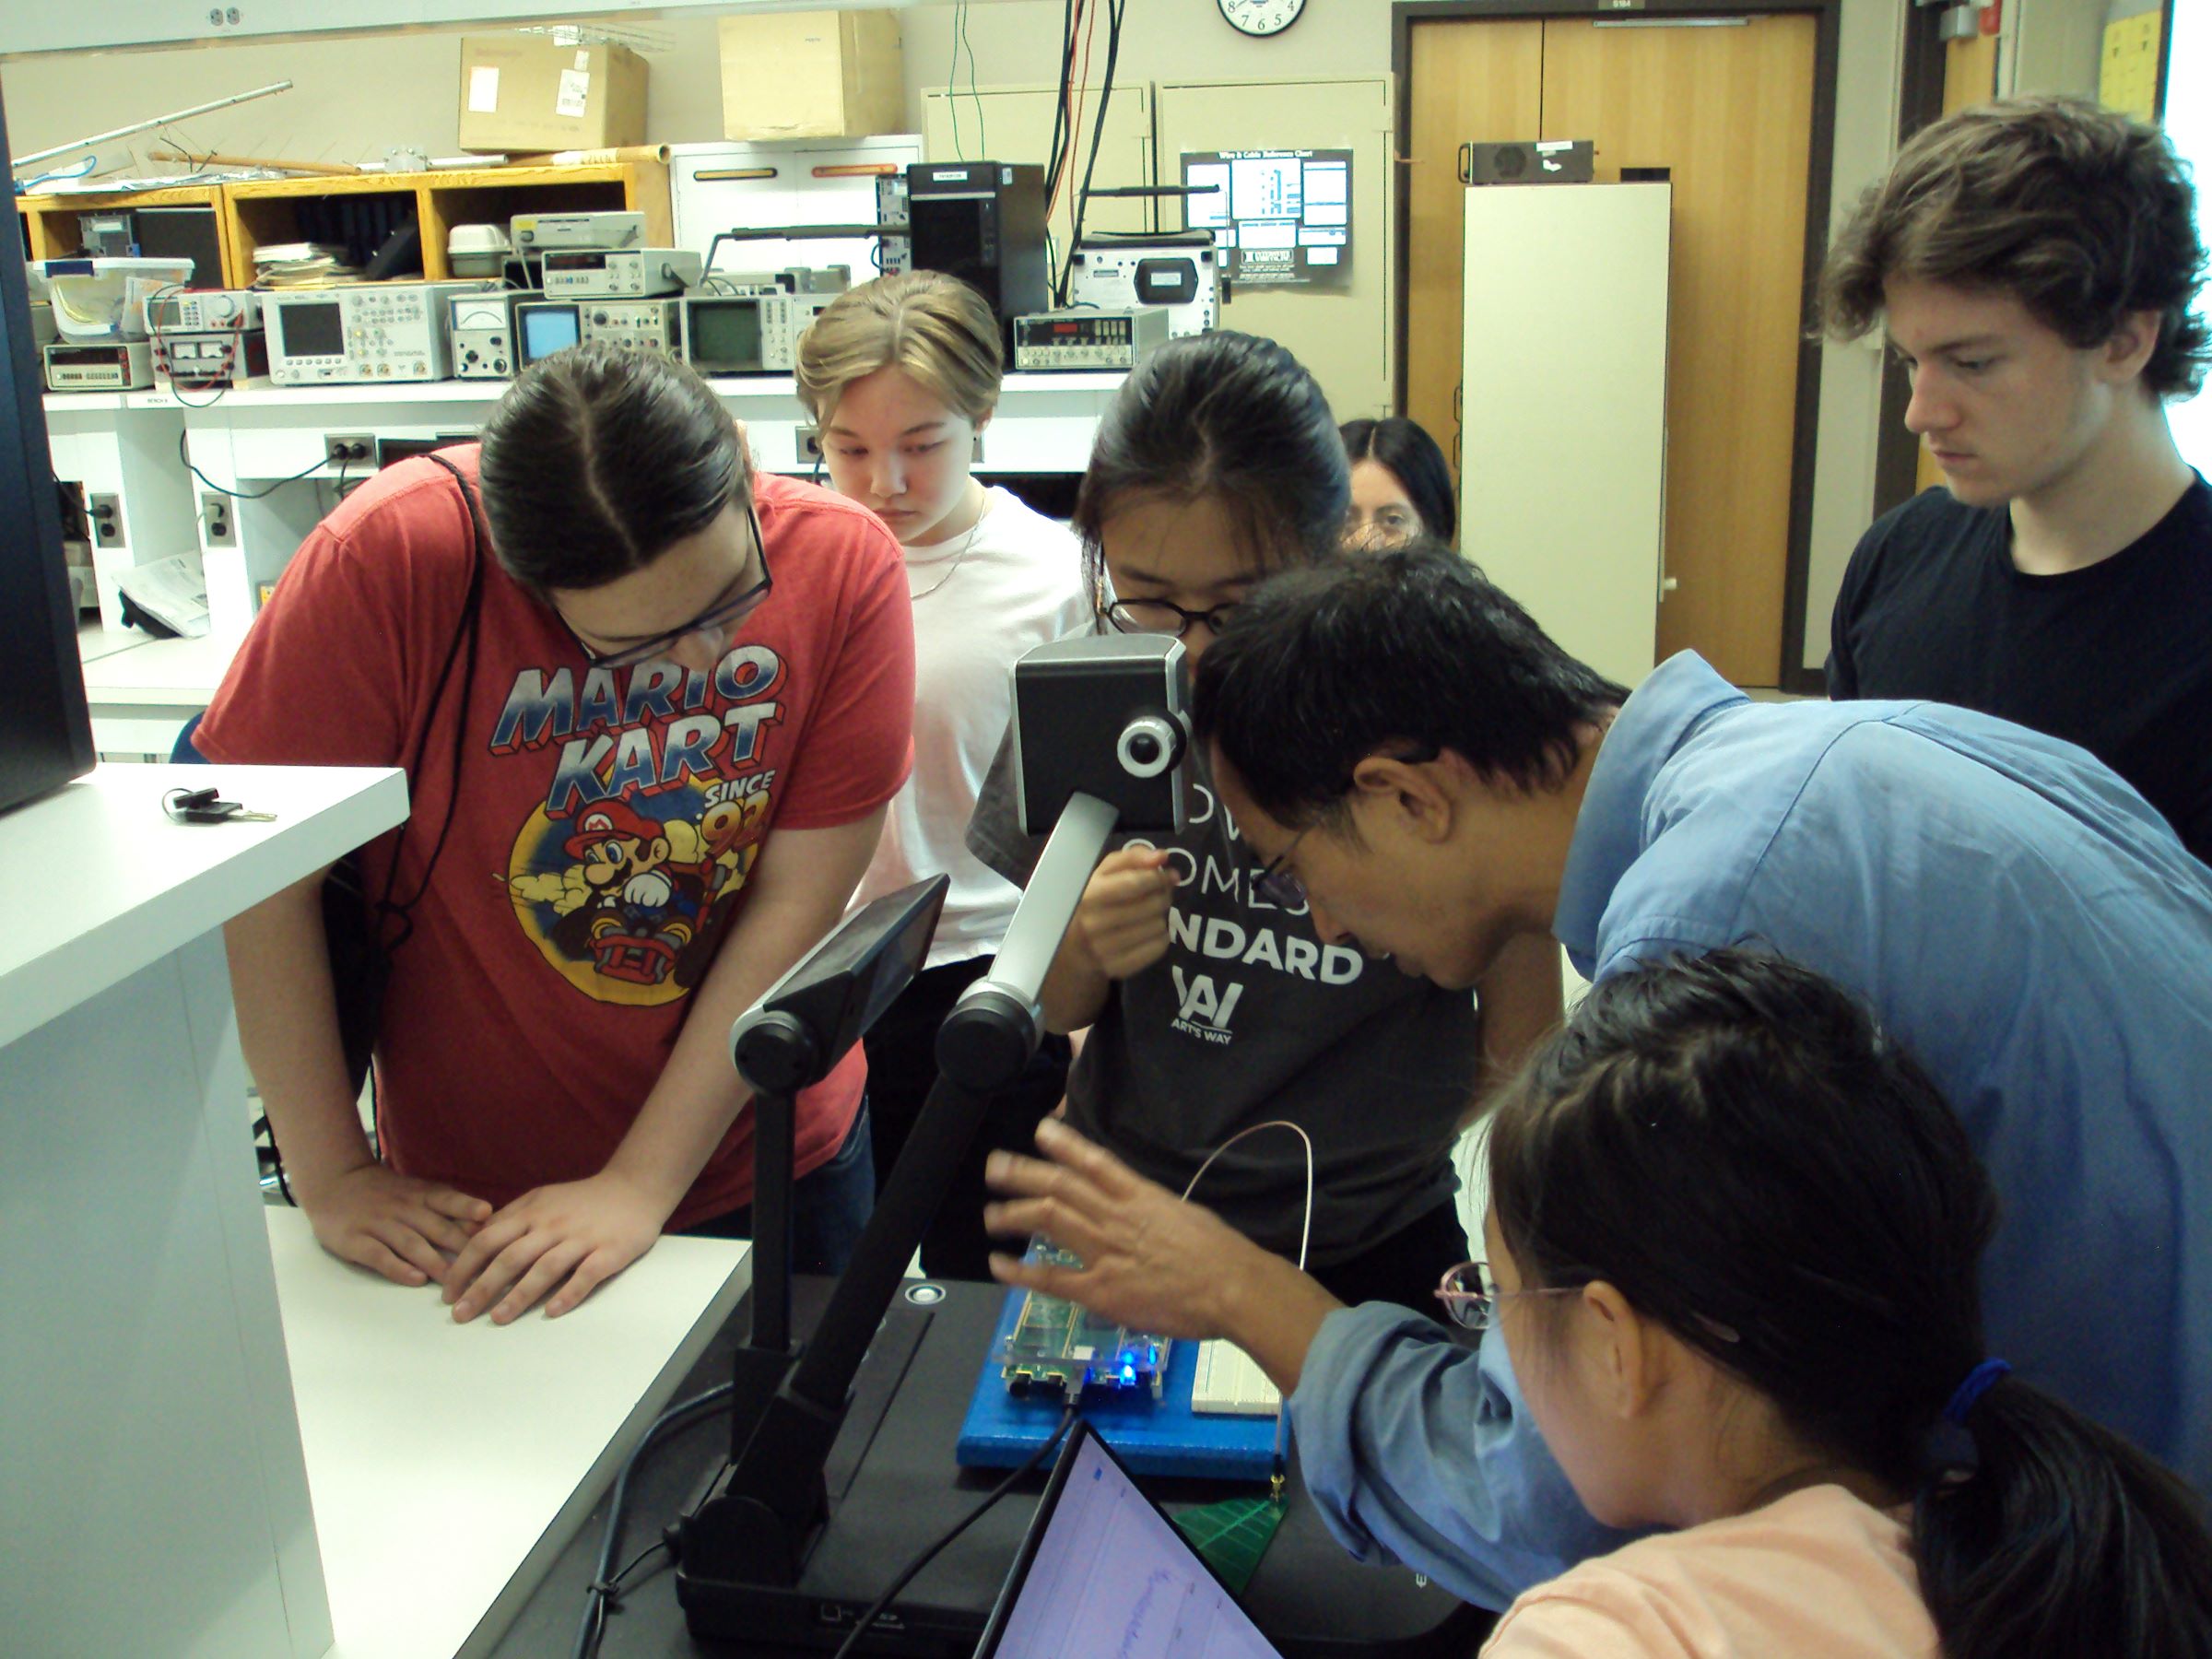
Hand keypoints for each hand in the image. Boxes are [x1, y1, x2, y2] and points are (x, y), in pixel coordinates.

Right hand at [297, 1162, 492, 1287]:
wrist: (334, 1183)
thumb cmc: (385, 1192)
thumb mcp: (415, 1191)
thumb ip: (444, 1206)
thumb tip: (485, 1222)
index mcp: (420, 1194)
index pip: (446, 1199)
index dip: (466, 1207)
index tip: (487, 1215)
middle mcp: (402, 1207)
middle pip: (434, 1227)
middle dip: (459, 1246)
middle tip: (482, 1266)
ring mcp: (378, 1224)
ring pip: (411, 1243)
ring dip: (434, 1262)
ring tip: (454, 1280)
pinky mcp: (355, 1240)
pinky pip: (379, 1256)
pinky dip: (398, 1268)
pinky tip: (416, 1280)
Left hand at [442, 1168, 670, 1323]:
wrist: (635, 1187)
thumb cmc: (583, 1199)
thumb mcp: (541, 1198)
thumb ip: (509, 1217)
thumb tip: (472, 1237)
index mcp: (532, 1213)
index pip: (488, 1240)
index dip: (464, 1267)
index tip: (447, 1293)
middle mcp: (552, 1226)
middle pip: (510, 1258)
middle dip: (481, 1288)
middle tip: (461, 1315)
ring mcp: (582, 1239)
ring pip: (545, 1268)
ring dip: (519, 1295)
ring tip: (498, 1319)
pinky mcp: (610, 1251)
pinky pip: (587, 1275)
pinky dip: (569, 1293)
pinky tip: (552, 1312)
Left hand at [983, 1117, 1263, 1340]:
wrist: (1230, 1287)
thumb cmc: (1218, 1253)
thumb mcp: (1184, 1215)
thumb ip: (1154, 1211)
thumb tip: (1141, 1211)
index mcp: (1139, 1195)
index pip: (1094, 1162)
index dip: (1064, 1144)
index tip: (1041, 1130)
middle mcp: (1114, 1216)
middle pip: (1058, 1186)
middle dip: (1022, 1174)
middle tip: (994, 1167)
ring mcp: (1103, 1251)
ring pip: (1048, 1220)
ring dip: (1013, 1214)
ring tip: (991, 1215)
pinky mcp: (1099, 1289)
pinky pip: (1051, 1277)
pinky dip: (1021, 1271)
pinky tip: (999, 1266)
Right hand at [1071, 847, 1177, 980]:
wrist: (1077, 945)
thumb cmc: (1096, 900)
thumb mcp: (1106, 872)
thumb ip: (1133, 858)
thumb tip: (1162, 857)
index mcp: (1089, 895)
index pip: (1135, 883)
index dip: (1157, 877)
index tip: (1167, 875)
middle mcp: (1095, 924)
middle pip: (1153, 905)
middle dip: (1163, 895)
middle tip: (1159, 894)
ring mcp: (1106, 950)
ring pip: (1158, 926)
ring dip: (1160, 916)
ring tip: (1149, 913)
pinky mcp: (1120, 968)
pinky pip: (1159, 947)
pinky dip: (1160, 936)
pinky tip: (1148, 931)